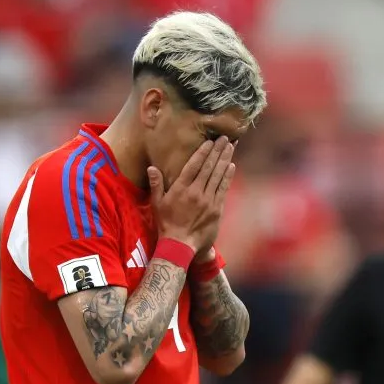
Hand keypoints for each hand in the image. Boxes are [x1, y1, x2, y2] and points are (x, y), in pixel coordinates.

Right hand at [148, 137, 235, 251]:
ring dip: (225, 159)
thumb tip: (152, 167)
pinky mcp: (216, 209)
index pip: (194, 165)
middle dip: (217, 151)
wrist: (180, 245)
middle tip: (225, 137)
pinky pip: (223, 189)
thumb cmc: (166, 224)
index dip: (203, 152)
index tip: (209, 141)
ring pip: (218, 175)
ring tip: (231, 147)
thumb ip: (156, 184)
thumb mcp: (157, 204)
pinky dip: (227, 176)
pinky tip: (231, 166)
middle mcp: (196, 192)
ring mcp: (208, 200)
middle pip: (209, 167)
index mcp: (181, 188)